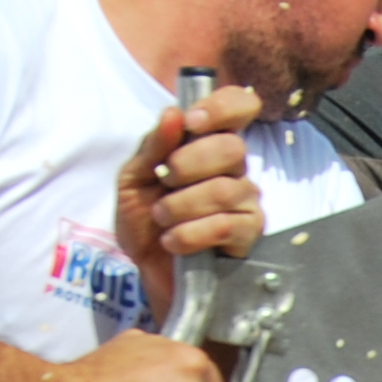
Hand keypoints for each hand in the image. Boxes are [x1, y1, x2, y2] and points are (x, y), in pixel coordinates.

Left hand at [114, 82, 266, 320]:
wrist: (149, 275)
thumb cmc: (145, 225)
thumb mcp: (134, 181)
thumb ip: (152, 148)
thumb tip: (173, 114)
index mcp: (207, 146)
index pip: (239, 107)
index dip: (222, 106)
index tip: (192, 122)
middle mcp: (233, 171)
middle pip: (232, 147)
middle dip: (189, 163)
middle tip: (165, 183)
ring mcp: (245, 203)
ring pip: (226, 189)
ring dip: (182, 205)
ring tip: (162, 219)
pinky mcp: (248, 237)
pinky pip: (228, 225)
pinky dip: (191, 233)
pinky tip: (174, 242)